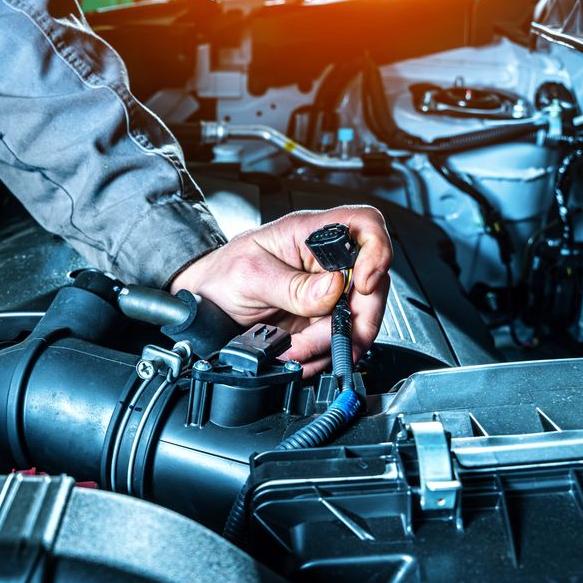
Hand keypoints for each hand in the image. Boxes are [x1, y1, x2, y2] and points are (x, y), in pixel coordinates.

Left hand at [171, 206, 391, 375]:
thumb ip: (291, 286)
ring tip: (298, 351)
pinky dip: (323, 355)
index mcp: (311, 233)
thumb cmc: (221, 273)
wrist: (205, 301)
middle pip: (372, 282)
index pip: (364, 226)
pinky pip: (338, 340)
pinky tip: (300, 356)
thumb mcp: (249, 276)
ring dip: (333, 343)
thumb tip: (332, 289)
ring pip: (357, 319)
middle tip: (334, 339)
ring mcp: (326, 292)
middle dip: (356, 318)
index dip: (377, 252)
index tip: (364, 283)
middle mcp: (325, 260)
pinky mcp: (319, 319)